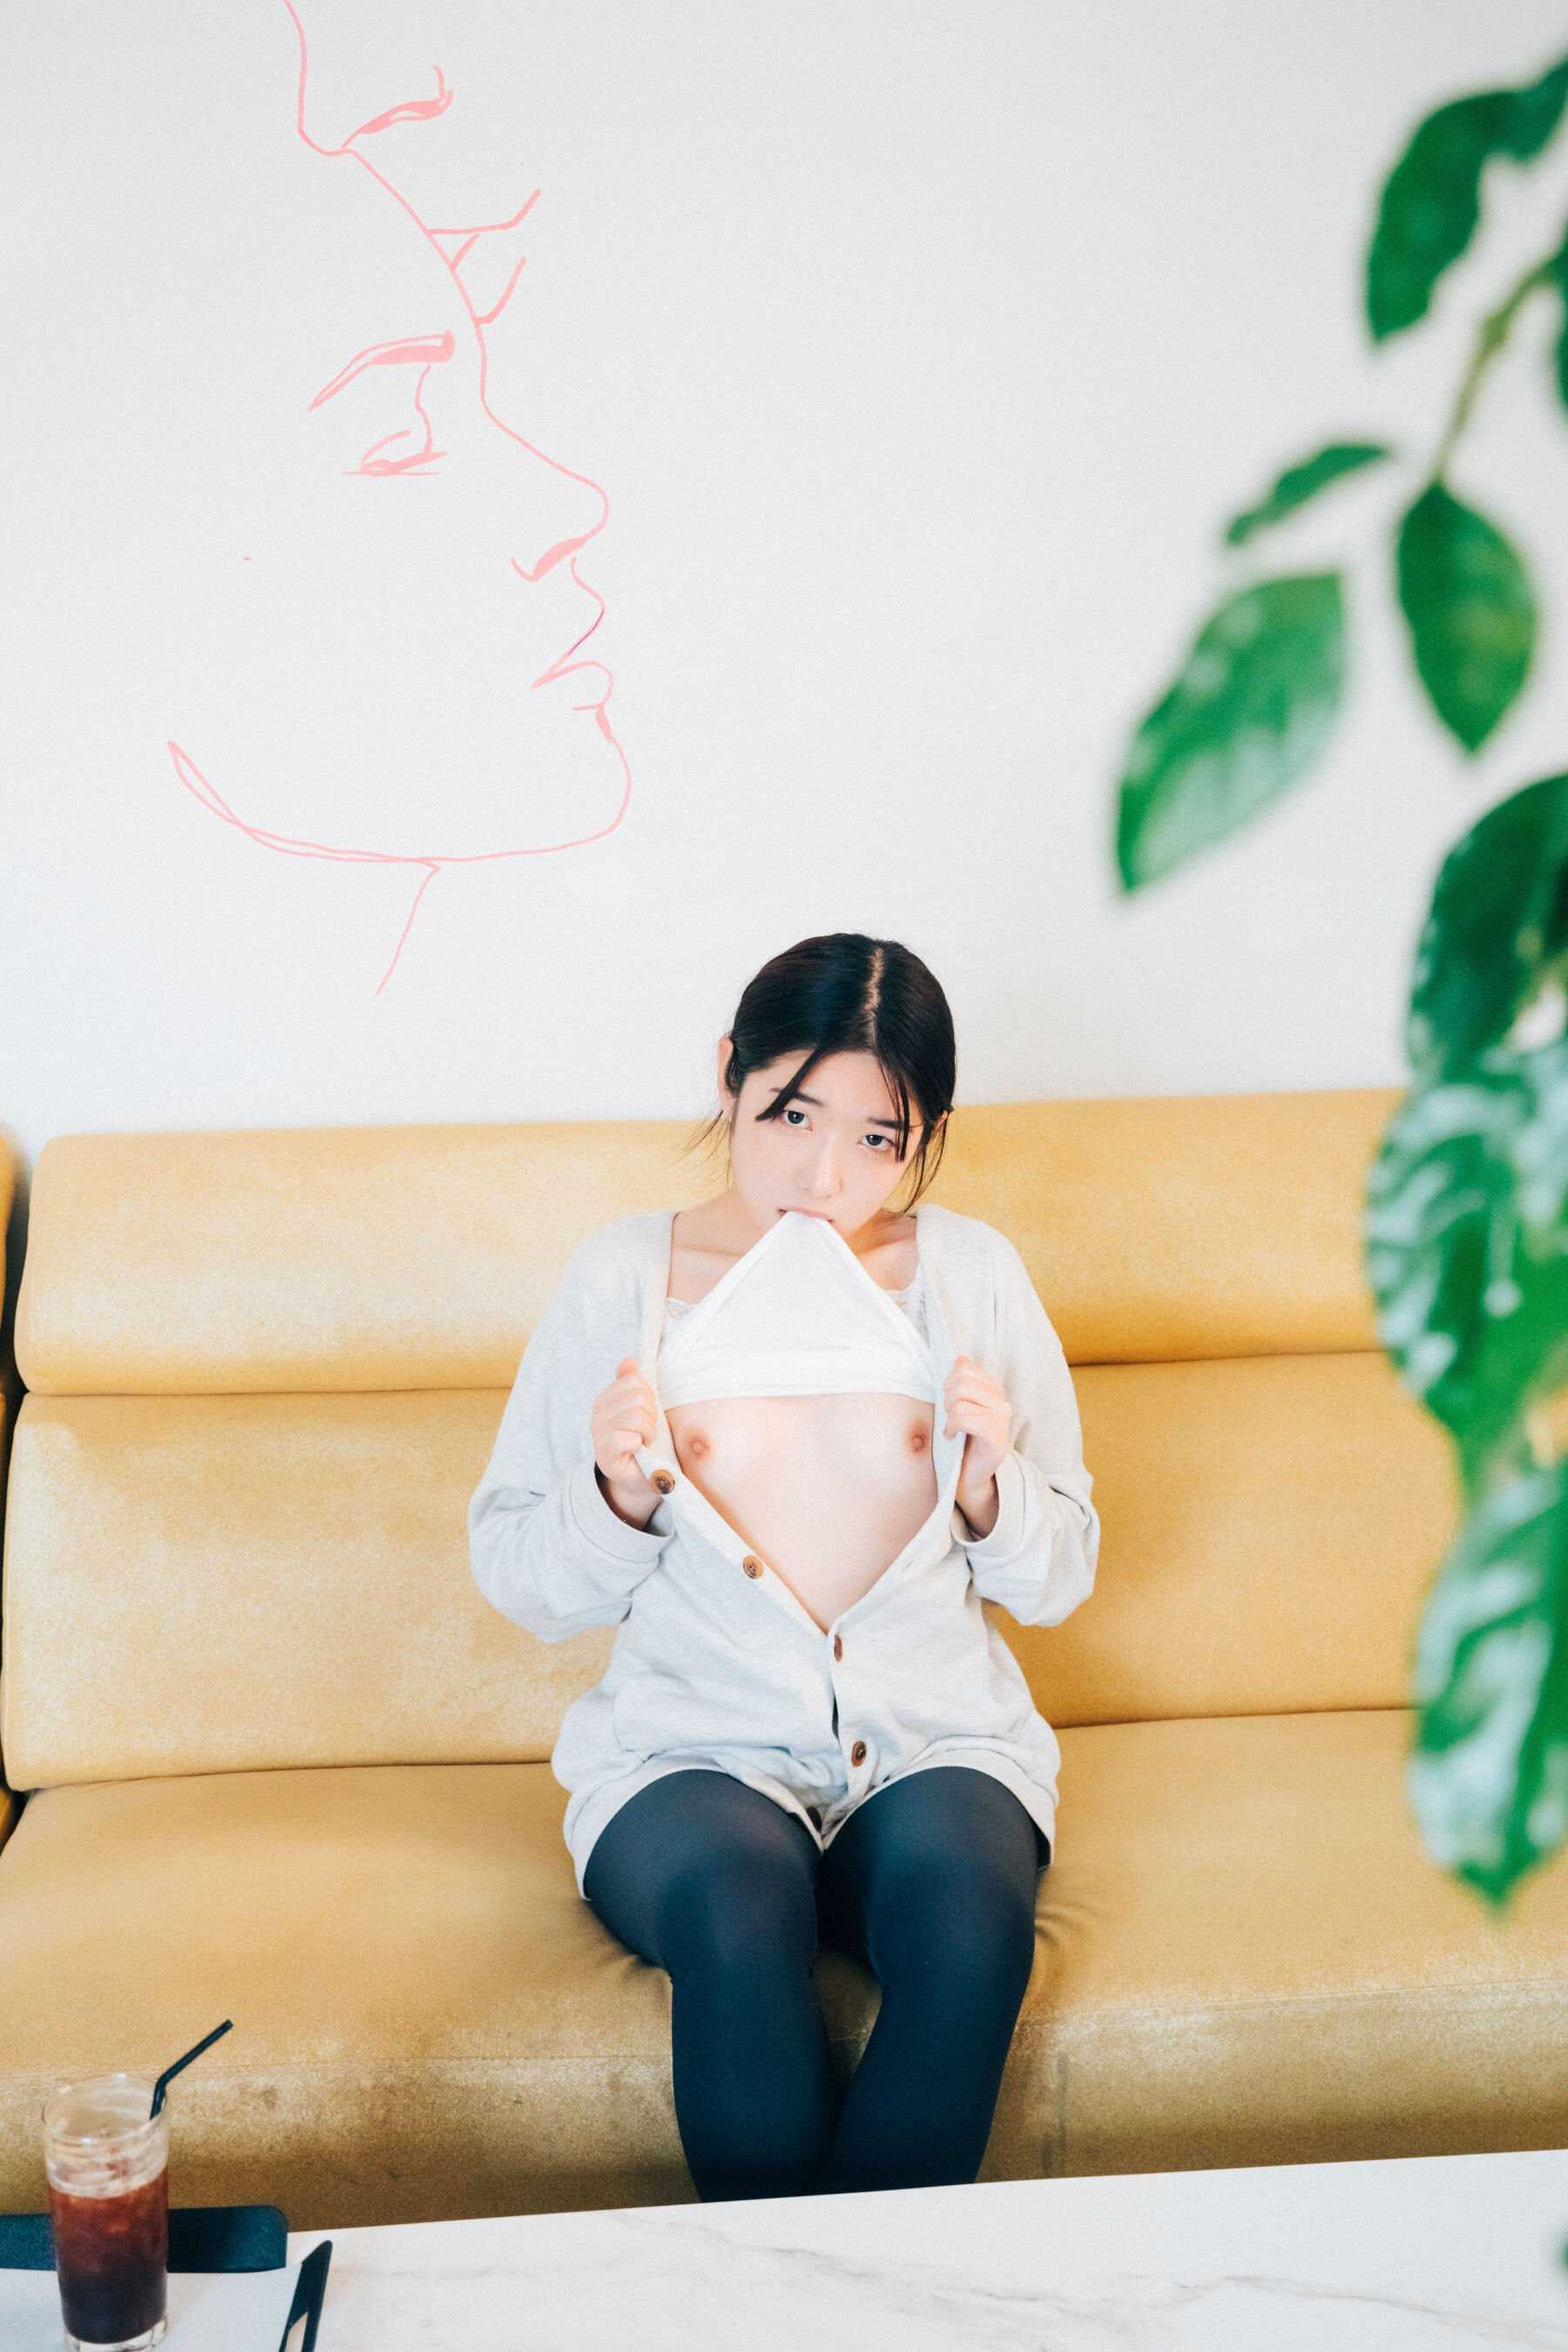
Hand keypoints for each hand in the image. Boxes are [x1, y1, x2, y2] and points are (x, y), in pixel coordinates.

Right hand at [591, 1356, 659, 1505]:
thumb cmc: (645, 1442)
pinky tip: (638, 1451)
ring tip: (645, 1441)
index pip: (634, 1380)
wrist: (643, 1477)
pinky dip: (640, 1444)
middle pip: (638, 1397)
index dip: (649, 1396)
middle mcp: (597, 1414)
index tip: (648, 1413)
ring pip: (636, 1416)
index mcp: (606, 1399)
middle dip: (651, 1415)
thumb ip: (633, 1384)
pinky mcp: (604, 1455)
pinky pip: (628, 1438)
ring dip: (649, 1431)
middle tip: (648, 1431)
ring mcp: (598, 1434)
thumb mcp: (644, 1409)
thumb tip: (629, 1361)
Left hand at [943, 1352, 1012, 1516]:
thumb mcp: (957, 1406)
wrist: (967, 1476)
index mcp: (994, 1390)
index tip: (948, 1400)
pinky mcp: (997, 1437)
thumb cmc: (960, 1440)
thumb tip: (960, 1358)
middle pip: (963, 1380)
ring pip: (961, 1399)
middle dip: (947, 1397)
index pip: (966, 1367)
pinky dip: (951, 1427)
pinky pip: (965, 1418)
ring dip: (949, 1414)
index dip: (949, 1381)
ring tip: (951, 1426)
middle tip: (948, 1414)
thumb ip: (960, 1382)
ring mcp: (1003, 1419)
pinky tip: (951, 1436)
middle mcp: (1002, 1402)